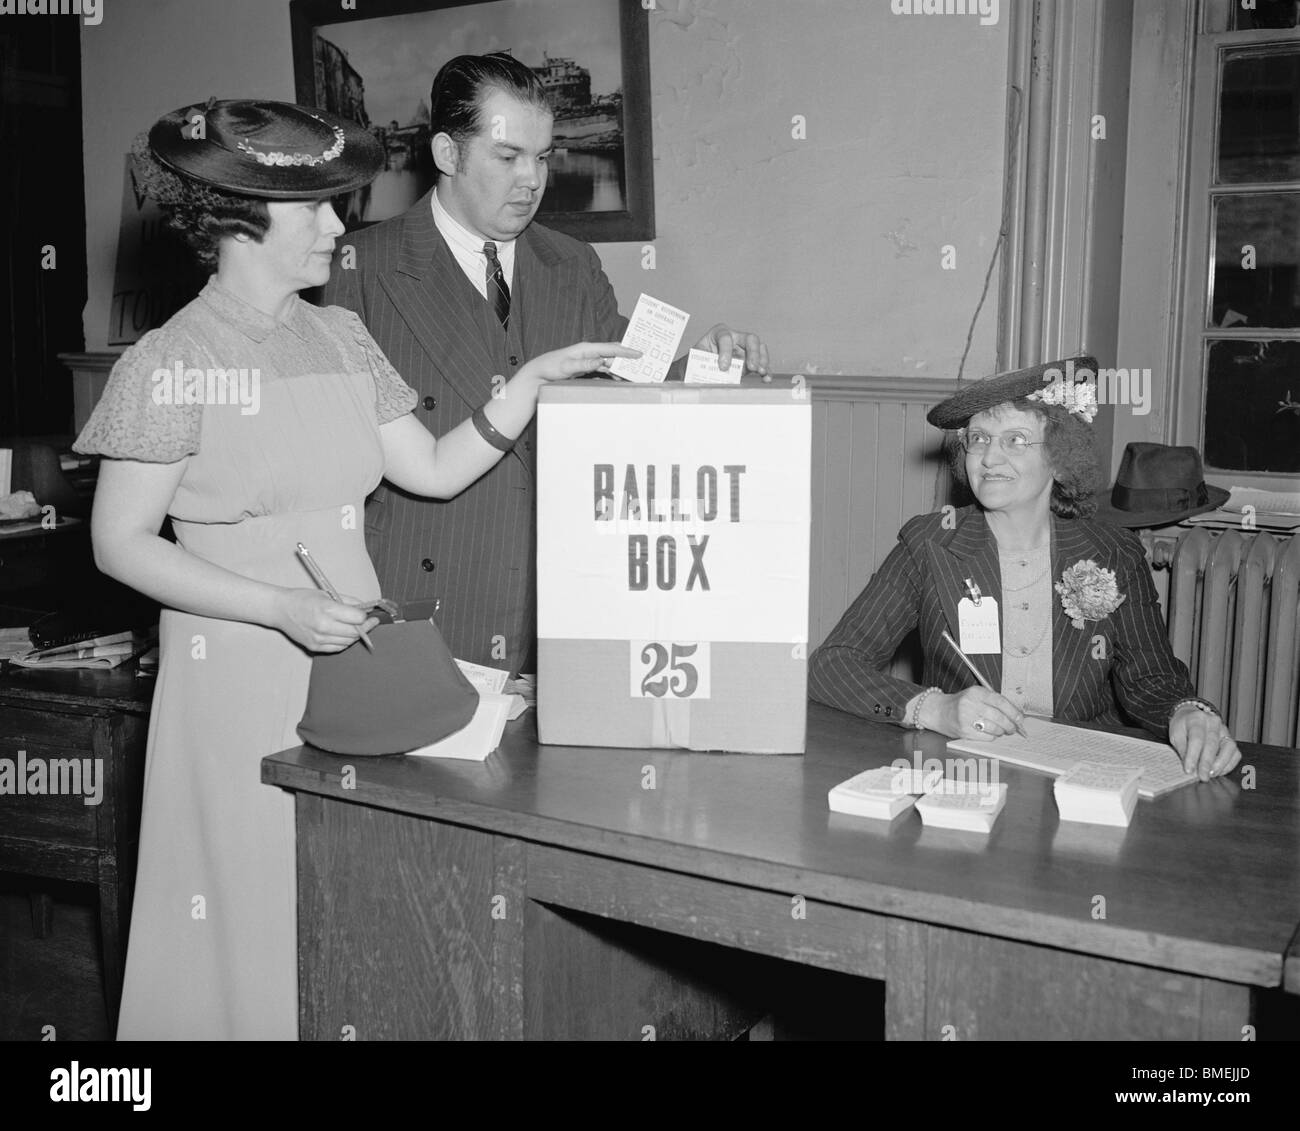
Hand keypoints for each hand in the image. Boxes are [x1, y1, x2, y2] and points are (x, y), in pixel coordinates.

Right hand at [274, 589, 379, 652]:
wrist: (280, 610)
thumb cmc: (303, 599)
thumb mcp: (327, 594)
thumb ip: (349, 602)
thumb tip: (367, 608)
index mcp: (327, 609)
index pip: (357, 618)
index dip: (365, 616)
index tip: (368, 613)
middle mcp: (323, 626)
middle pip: (355, 632)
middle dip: (365, 627)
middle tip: (370, 621)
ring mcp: (318, 639)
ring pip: (348, 642)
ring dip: (355, 635)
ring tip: (357, 627)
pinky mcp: (314, 647)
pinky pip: (338, 648)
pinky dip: (345, 642)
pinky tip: (345, 634)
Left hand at [519, 341, 640, 383]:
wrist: (538, 374)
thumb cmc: (549, 367)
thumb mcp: (566, 367)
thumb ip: (583, 364)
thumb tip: (601, 361)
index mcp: (586, 349)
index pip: (610, 348)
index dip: (626, 351)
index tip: (639, 353)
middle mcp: (589, 353)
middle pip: (613, 354)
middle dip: (628, 357)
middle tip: (643, 363)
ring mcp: (589, 361)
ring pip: (610, 363)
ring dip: (622, 368)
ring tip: (634, 374)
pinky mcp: (587, 369)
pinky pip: (604, 370)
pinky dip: (613, 374)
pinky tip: (619, 379)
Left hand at [693, 324, 769, 377]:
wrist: (697, 367)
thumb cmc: (695, 360)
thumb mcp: (694, 359)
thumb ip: (702, 365)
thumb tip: (711, 377)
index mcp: (718, 333)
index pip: (725, 338)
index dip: (725, 352)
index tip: (722, 367)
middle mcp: (735, 338)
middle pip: (749, 339)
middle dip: (753, 352)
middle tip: (751, 367)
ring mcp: (744, 349)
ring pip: (759, 349)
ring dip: (762, 361)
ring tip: (761, 372)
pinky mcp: (750, 360)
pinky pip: (761, 363)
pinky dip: (766, 370)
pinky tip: (766, 378)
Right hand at [921, 687, 1024, 739]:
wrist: (938, 711)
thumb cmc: (961, 704)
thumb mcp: (976, 695)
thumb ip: (994, 702)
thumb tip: (1016, 715)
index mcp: (976, 692)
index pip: (1000, 702)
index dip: (1014, 712)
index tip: (1020, 719)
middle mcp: (970, 704)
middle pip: (999, 717)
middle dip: (1010, 725)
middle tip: (1014, 728)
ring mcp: (966, 719)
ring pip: (994, 729)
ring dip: (1002, 732)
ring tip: (1002, 731)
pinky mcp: (964, 731)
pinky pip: (986, 737)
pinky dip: (992, 737)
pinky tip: (990, 733)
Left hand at [1169, 705, 1240, 780]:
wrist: (1191, 718)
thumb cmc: (1183, 728)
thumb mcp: (1176, 735)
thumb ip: (1182, 749)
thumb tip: (1189, 768)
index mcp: (1196, 719)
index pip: (1196, 739)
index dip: (1193, 756)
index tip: (1189, 770)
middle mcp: (1213, 722)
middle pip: (1212, 744)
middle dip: (1207, 763)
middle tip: (1202, 776)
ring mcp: (1224, 730)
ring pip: (1229, 748)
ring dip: (1220, 764)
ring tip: (1211, 774)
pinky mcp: (1231, 740)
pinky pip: (1235, 753)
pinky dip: (1228, 765)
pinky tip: (1218, 771)